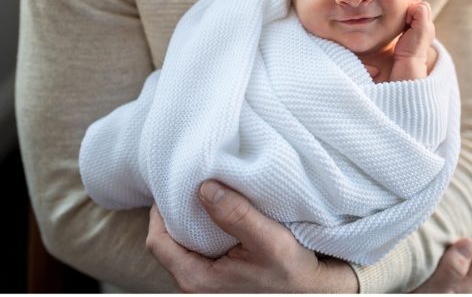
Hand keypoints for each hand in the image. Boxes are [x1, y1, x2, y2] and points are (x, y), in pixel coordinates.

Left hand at [145, 180, 357, 292]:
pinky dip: (206, 230)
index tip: (176, 187)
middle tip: (192, 186)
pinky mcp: (218, 277)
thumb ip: (236, 215)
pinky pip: (199, 250)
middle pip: (167, 242)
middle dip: (176, 213)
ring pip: (184, 245)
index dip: (160, 212)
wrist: (314, 292)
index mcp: (197, 279)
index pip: (157, 242)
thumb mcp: (269, 241)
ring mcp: (206, 282)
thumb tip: (204, 188)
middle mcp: (195, 284)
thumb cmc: (293, 273)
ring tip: (209, 197)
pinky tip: (223, 215)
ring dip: (194, 220)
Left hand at [391, 1, 434, 80]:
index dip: (412, 12)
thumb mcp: (407, 35)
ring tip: (406, 24)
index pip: (422, 10)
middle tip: (405, 22)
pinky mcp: (424, 26)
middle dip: (412, 10)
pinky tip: (406, 23)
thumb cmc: (404, 52)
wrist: (409, 62)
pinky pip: (420, 8)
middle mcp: (430, 26)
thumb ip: (409, 26)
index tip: (405, 23)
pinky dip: (411, 12)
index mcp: (426, 29)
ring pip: (423, 5)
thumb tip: (404, 18)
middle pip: (424, 6)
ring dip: (411, 11)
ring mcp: (428, 26)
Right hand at [412, 202, 471, 292]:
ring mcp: (440, 283)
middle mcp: (453, 285)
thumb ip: (450, 271)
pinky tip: (434, 234)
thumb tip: (469, 242)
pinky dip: (442, 241)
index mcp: (461, 287)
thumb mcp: (432, 291)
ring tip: (461, 214)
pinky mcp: (425, 280)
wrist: (379, 296)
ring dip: (461, 233)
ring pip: (457, 255)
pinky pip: (441, 256)